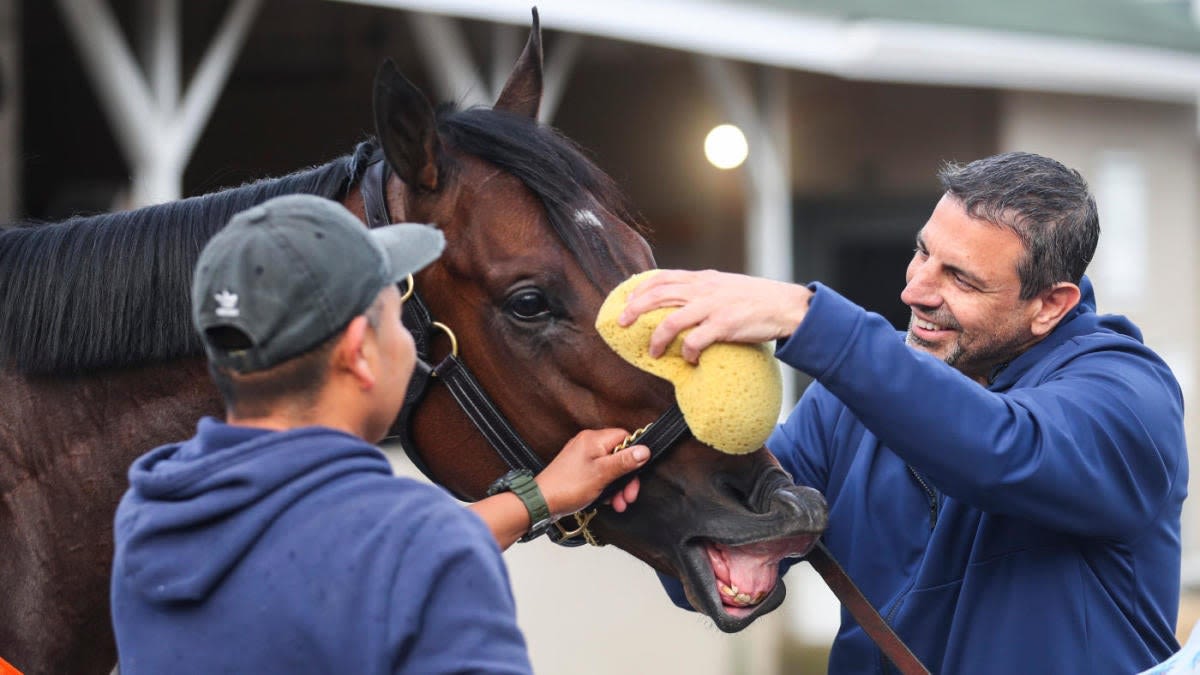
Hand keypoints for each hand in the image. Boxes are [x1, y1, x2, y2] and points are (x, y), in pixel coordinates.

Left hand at [536, 428, 649, 518]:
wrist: (541, 502)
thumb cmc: (567, 487)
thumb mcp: (602, 474)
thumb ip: (624, 461)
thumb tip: (645, 450)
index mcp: (594, 439)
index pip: (625, 437)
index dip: (634, 455)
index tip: (637, 473)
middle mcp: (588, 444)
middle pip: (619, 455)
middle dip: (627, 478)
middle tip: (629, 495)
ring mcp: (583, 457)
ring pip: (610, 468)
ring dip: (618, 486)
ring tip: (619, 503)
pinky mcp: (579, 470)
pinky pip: (600, 474)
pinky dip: (606, 487)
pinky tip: (607, 501)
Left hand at [617, 269, 812, 363]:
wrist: (786, 305)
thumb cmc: (757, 299)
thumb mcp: (725, 285)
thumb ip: (704, 290)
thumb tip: (681, 301)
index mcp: (703, 278)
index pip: (662, 277)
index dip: (639, 289)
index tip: (626, 301)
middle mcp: (704, 289)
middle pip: (657, 295)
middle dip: (634, 310)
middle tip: (622, 324)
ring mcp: (713, 307)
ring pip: (670, 321)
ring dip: (657, 339)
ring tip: (653, 352)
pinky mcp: (724, 325)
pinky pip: (695, 342)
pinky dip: (687, 353)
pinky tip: (690, 359)